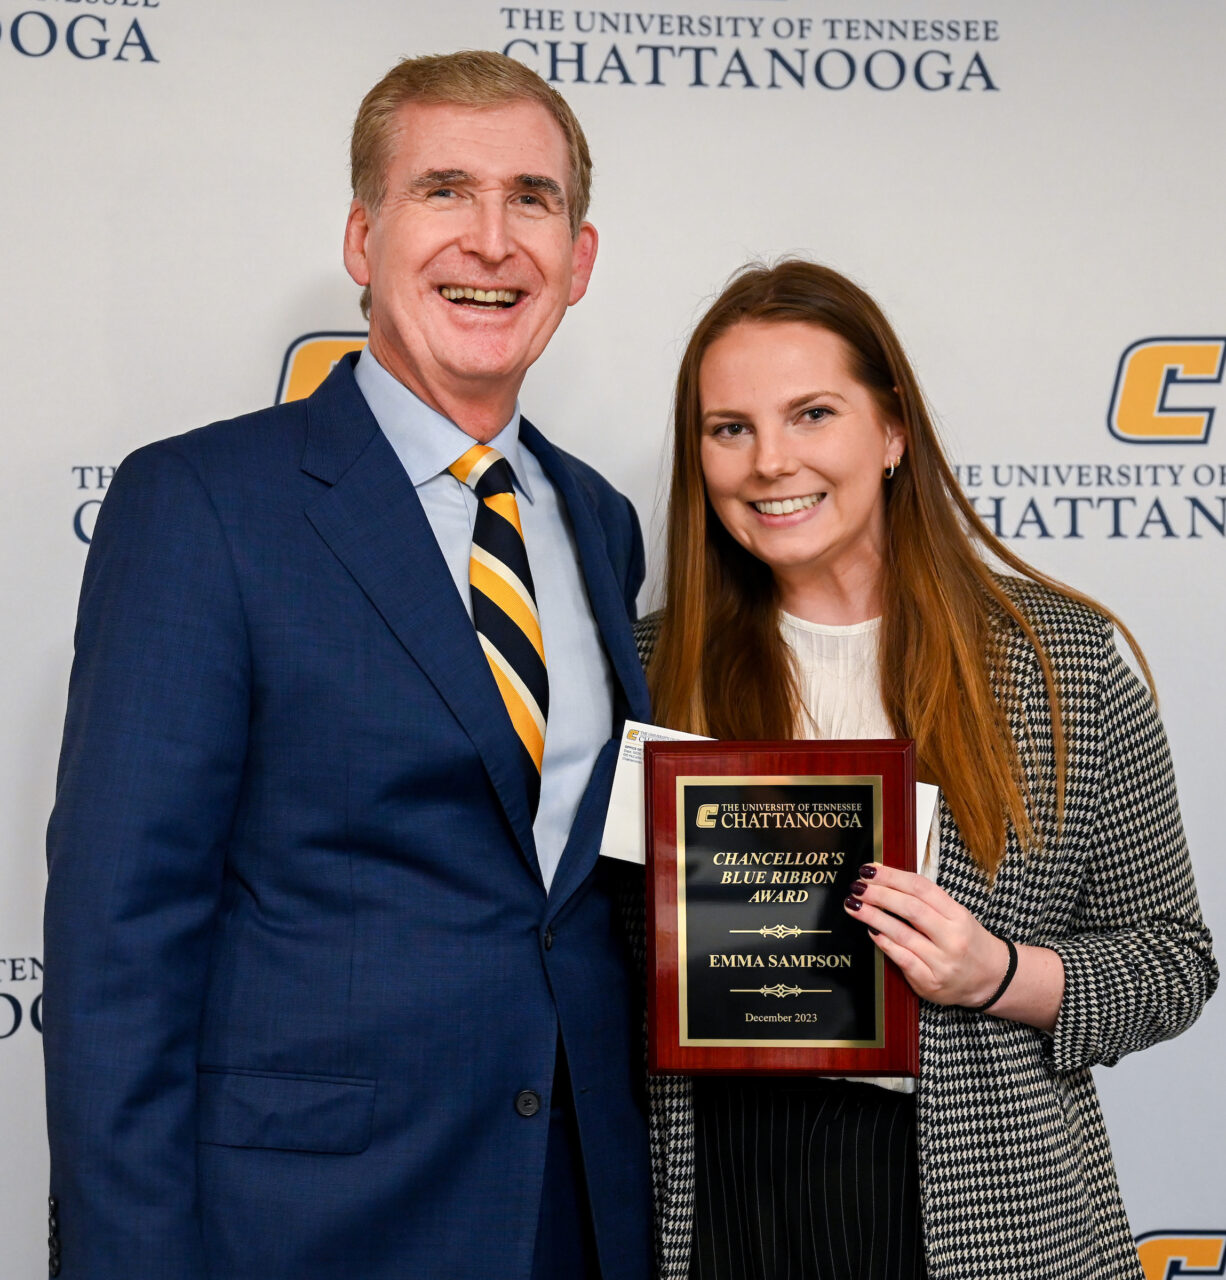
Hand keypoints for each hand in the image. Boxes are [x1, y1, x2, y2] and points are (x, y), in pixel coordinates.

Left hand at [842, 864, 1009, 1007]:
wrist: (990, 979)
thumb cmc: (966, 941)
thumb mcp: (955, 915)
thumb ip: (925, 900)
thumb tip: (884, 878)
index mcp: (958, 916)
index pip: (921, 888)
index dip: (892, 876)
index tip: (870, 869)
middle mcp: (952, 938)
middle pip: (910, 909)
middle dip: (879, 894)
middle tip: (857, 886)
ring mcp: (941, 962)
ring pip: (902, 933)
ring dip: (873, 916)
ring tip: (854, 905)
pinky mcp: (929, 982)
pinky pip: (901, 958)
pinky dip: (883, 942)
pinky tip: (870, 930)